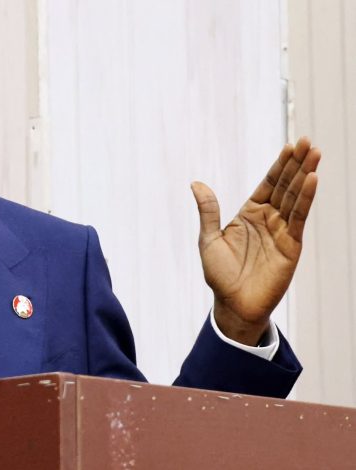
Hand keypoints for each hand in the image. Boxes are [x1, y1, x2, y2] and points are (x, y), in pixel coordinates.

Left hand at [191, 137, 320, 345]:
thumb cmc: (220, 275)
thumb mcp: (209, 239)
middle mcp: (268, 219)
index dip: (279, 166)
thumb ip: (208, 211)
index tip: (289, 145)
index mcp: (249, 214)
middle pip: (285, 186)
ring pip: (295, 197)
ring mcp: (281, 231)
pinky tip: (312, 180)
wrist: (232, 304)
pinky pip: (299, 217)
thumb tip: (196, 183)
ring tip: (314, 153)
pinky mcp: (291, 245)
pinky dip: (305, 198)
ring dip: (305, 175)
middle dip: (296, 163)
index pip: (268, 184)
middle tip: (306, 141)